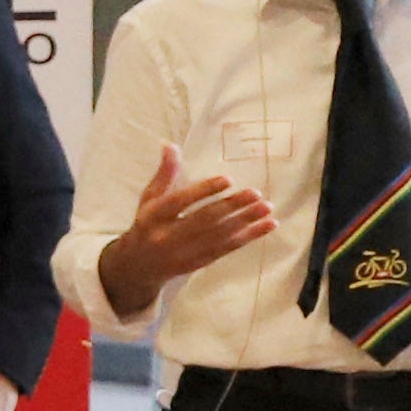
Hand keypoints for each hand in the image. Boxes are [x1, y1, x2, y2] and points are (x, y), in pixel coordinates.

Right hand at [104, 144, 280, 312]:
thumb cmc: (148, 224)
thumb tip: (170, 145)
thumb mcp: (149, 199)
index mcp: (153, 217)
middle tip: (256, 193)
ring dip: (246, 221)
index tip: (227, 179)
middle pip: (204, 220)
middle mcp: (168, 237)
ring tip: (267, 207)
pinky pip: (229, 248)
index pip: (179, 202)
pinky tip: (268, 225)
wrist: (142, 266)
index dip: (203, 190)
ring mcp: (186, 252)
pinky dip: (250, 236)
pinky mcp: (201, 262)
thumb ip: (164, 174)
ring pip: (220, 235)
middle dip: (232, 207)